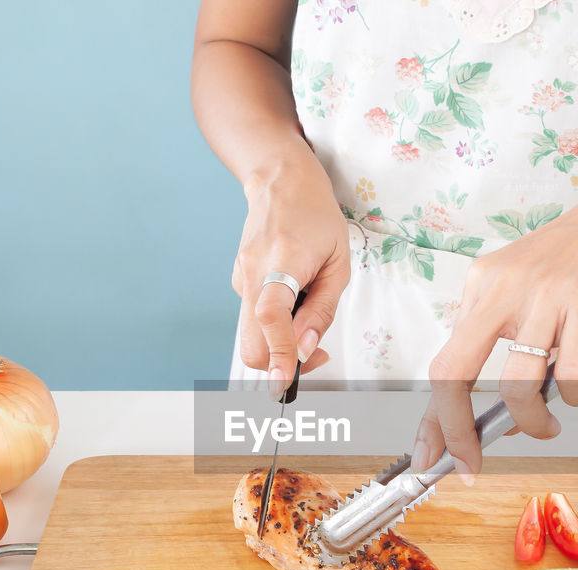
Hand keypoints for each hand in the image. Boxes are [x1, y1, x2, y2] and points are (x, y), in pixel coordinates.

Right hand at [234, 154, 350, 397]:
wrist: (280, 182)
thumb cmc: (316, 217)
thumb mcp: (338, 263)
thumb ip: (323, 308)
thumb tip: (306, 347)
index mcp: (282, 261)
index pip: (271, 317)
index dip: (277, 352)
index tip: (284, 379)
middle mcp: (252, 272)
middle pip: (250, 340)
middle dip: (278, 362)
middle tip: (311, 355)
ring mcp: (240, 278)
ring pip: (252, 333)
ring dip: (279, 342)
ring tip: (308, 317)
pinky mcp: (238, 282)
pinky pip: (254, 317)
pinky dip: (274, 323)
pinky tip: (293, 298)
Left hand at [412, 167, 577, 480]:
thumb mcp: (530, 289)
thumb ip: (512, 343)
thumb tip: (502, 415)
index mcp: (482, 285)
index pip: (443, 361)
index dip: (433, 418)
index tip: (432, 456)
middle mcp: (503, 287)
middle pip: (454, 375)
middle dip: (457, 432)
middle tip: (473, 462)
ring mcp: (544, 294)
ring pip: (516, 386)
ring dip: (532, 424)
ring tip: (550, 425)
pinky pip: (570, 375)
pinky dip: (576, 397)